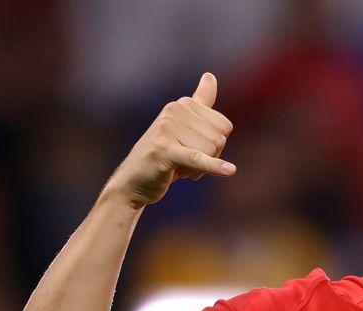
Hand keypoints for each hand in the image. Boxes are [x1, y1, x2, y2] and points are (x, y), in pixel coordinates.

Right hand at [105, 72, 235, 208]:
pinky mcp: (164, 149)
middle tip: (184, 162)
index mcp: (182, 104)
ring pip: (210, 151)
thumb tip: (210, 75)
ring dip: (198, 168)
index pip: (224, 127)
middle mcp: (174, 110)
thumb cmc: (164, 155)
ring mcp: (167, 128)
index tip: (193, 150)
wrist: (133, 181)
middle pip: (219, 139)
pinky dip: (214, 166)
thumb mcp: (184, 127)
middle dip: (208, 157)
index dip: (214, 147)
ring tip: (177, 167)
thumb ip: (200, 102)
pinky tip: (229, 170)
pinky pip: (198, 157)